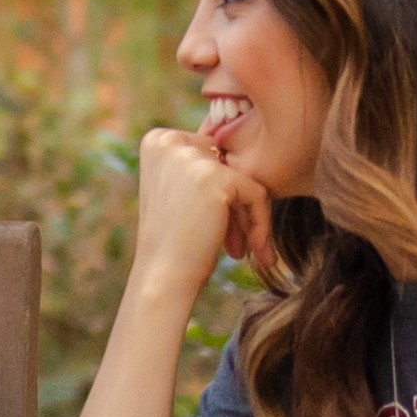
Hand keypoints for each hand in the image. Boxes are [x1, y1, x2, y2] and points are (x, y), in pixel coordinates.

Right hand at [130, 127, 279, 305]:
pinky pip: (256, 193)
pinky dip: (260, 223)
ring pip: (243, 179)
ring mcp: (191, 157)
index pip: (207, 153)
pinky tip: (255, 250)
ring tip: (245, 248)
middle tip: (234, 242)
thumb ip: (196, 166)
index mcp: (157, 141)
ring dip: (246, 216)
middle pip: (226, 164)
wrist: (163, 275)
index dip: (219, 191)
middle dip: (234, 204)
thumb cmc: (172, 241)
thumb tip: (232, 152)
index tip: (222, 228)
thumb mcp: (175, 191)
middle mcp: (169, 142)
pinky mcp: (215, 176)